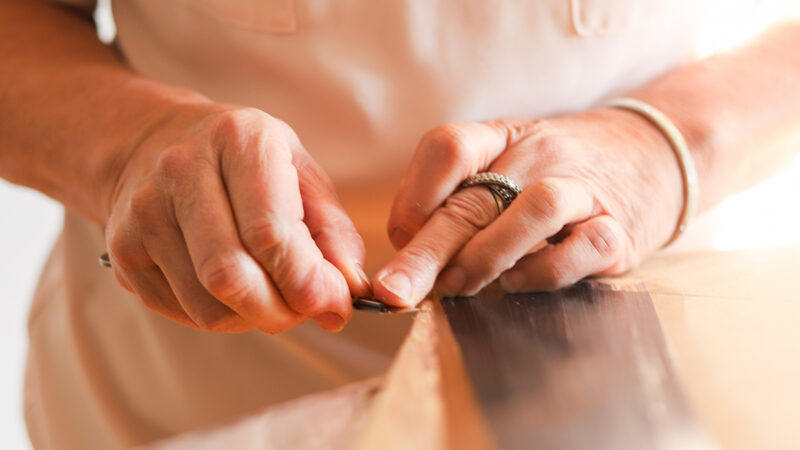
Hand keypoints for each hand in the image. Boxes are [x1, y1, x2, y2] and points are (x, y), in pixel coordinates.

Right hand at [103, 105, 369, 332]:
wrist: (154, 140)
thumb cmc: (245, 161)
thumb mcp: (300, 173)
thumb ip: (333, 232)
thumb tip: (350, 291)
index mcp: (239, 140)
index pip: (270, 234)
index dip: (308, 284)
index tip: (336, 305)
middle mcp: (181, 170)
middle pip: (231, 278)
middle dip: (282, 313)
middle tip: (307, 311)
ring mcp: (142, 213)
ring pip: (207, 307)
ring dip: (254, 319)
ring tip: (272, 296)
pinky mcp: (123, 252)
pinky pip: (183, 313)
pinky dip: (222, 316)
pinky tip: (233, 290)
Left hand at [373, 108, 683, 305]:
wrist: (655, 151)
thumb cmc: (558, 169)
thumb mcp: (506, 163)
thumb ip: (458, 198)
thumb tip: (409, 251)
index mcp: (504, 138)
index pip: (449, 146)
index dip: (414, 194)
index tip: (401, 234)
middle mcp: (542, 156)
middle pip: (477, 197)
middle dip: (427, 251)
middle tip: (397, 290)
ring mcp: (585, 190)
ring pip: (535, 210)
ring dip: (486, 257)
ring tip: (459, 286)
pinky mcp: (620, 231)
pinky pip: (583, 249)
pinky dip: (543, 273)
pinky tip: (518, 283)